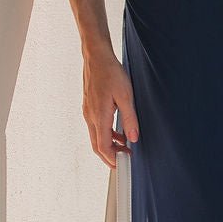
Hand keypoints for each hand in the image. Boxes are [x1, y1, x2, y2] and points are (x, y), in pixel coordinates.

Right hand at [82, 47, 139, 166]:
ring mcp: (88, 112)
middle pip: (97, 146)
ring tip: (125, 148)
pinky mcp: (89, 107)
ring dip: (109, 145)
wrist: (96, 56)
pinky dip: (107, 134)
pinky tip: (118, 132)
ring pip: (96, 137)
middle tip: (125, 161)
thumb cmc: (110, 72)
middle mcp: (90, 117)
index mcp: (99, 116)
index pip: (103, 147)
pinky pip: (97, 127)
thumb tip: (133, 138)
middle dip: (110, 157)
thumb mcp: (126, 95)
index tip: (124, 164)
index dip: (113, 159)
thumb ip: (130, 119)